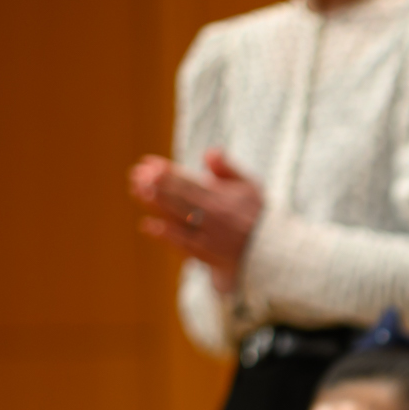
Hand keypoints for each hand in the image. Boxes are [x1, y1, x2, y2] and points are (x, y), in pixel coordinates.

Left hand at [129, 149, 264, 290]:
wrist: (272, 254)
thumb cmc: (259, 216)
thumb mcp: (251, 187)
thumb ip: (229, 169)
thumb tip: (209, 153)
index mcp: (224, 198)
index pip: (190, 182)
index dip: (168, 172)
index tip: (149, 163)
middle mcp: (215, 217)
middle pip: (180, 198)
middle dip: (157, 185)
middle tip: (136, 175)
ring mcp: (210, 237)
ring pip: (178, 218)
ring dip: (156, 205)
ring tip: (137, 190)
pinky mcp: (207, 256)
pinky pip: (183, 244)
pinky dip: (165, 235)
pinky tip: (148, 225)